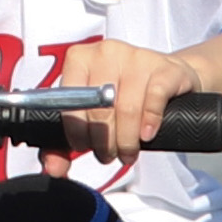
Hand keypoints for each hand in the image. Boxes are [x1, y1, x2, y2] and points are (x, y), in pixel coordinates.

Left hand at [48, 33, 221, 164]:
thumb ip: (64, 145)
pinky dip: (149, 122)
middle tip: (109, 156)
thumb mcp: (91, 116)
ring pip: (127, 108)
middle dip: (103, 142)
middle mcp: (106, 52)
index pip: (71, 101)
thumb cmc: (122, 97)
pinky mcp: (165, 68)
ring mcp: (137, 57)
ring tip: (127, 153)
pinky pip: (154, 99)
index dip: (77, 131)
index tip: (84, 147)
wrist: (167, 78)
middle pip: (100, 109)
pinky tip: (147, 135)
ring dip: (126, 141)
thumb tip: (54, 169)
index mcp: (80, 58)